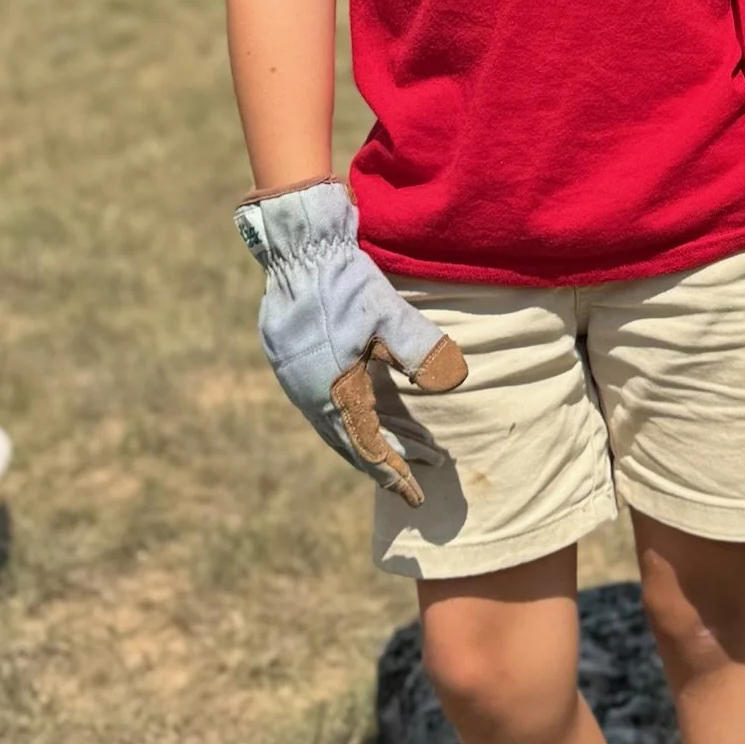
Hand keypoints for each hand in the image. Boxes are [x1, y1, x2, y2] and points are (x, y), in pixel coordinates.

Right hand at [235, 177, 467, 504]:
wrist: (297, 245)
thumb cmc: (344, 278)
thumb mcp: (388, 313)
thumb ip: (419, 350)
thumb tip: (453, 382)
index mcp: (332, 391)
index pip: (368, 448)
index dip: (394, 474)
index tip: (416, 498)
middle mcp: (308, 393)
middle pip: (350, 442)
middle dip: (385, 461)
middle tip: (417, 479)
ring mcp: (295, 378)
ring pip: (336, 423)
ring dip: (369, 437)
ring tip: (403, 449)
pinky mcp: (291, 359)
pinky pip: (324, 402)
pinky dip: (350, 415)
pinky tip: (366, 409)